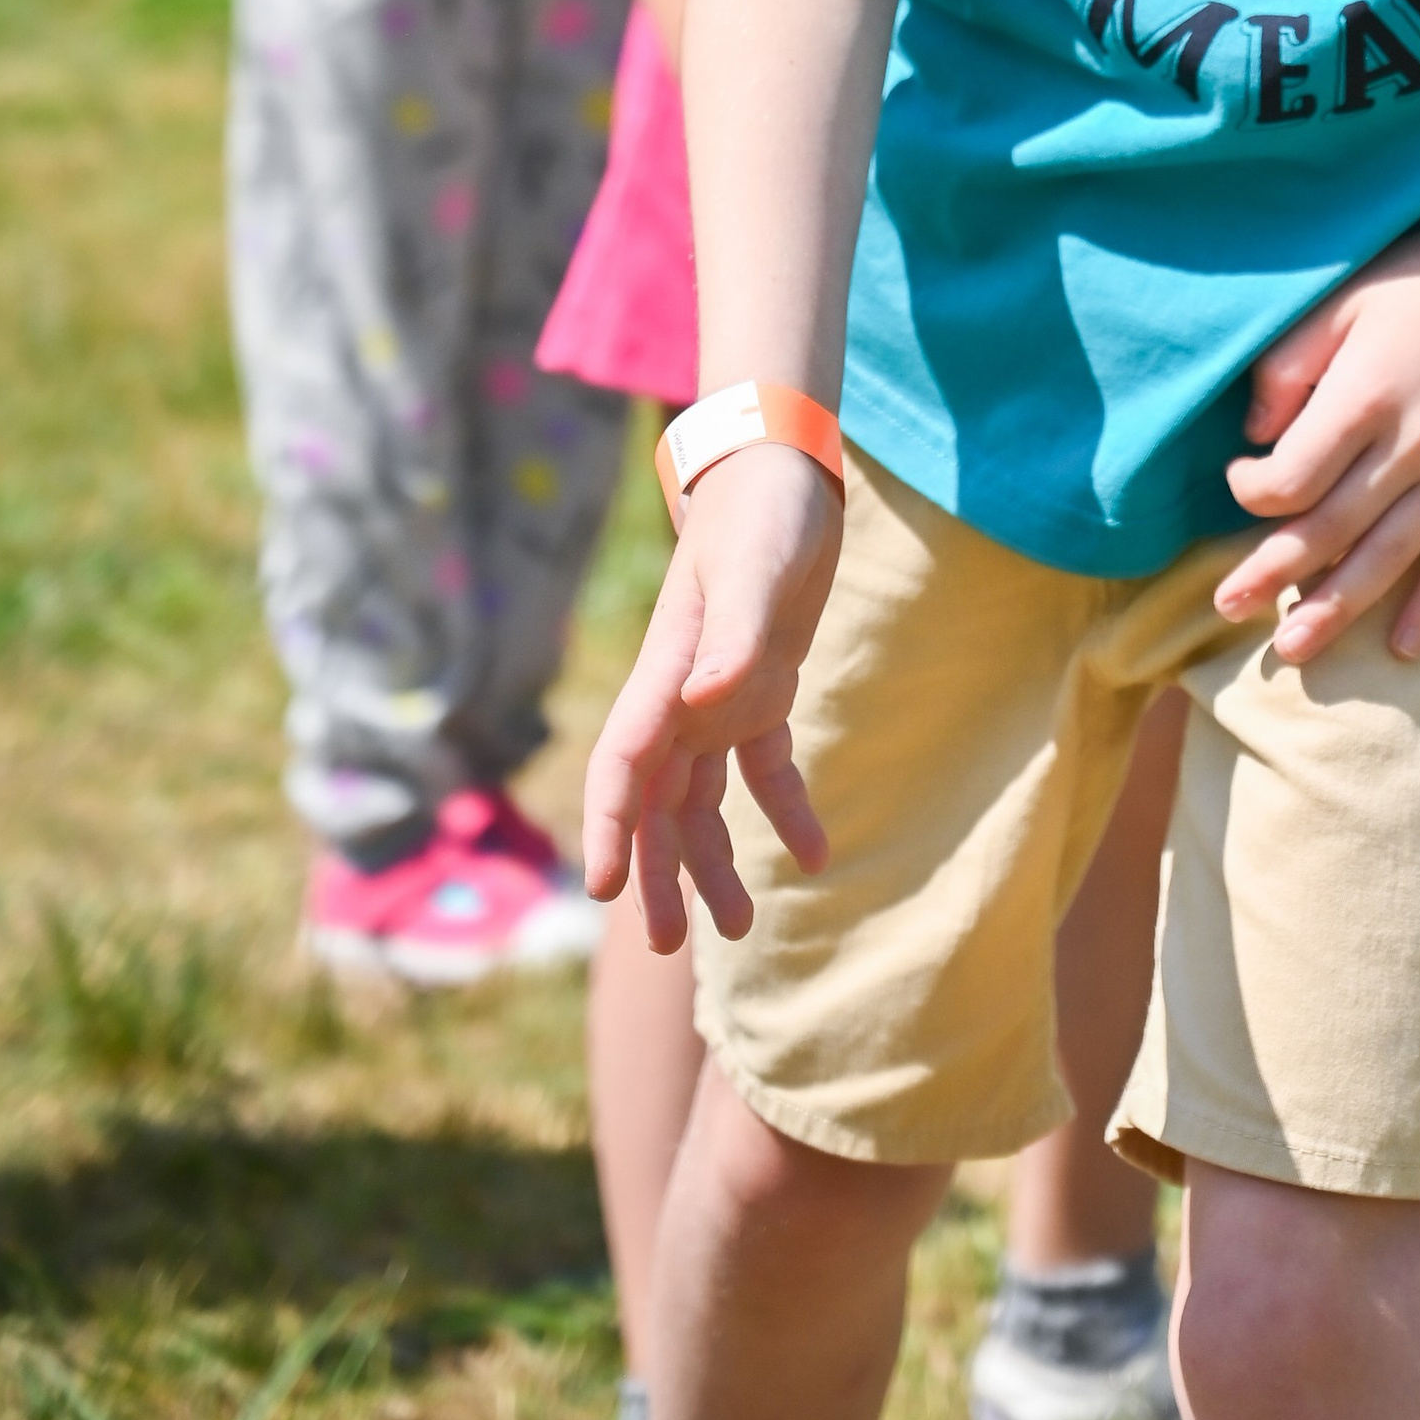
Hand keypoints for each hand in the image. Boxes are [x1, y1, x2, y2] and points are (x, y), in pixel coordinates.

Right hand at [581, 444, 839, 950]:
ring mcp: (719, 696)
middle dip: (655, 872)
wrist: (784, 474)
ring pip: (700, 801)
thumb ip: (734, 632)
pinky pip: (764, 770)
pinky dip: (784, 812)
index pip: (623, 764)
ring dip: (712, 862)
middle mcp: (682, 695)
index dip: (609, 826)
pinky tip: (817, 855)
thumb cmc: (763, 512)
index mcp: (668, 671)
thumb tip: (710, 703)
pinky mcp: (762, 688)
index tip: (602, 890)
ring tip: (737, 927)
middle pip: (654, 802)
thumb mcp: (757, 567)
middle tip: (666, 945)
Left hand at [1214, 223, 1419, 668]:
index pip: (1291, 478)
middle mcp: (1414, 443)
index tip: (1240, 480)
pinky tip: (1403, 647)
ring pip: (1390, 557)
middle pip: (1331, 530)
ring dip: (1337, 608)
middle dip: (1271, 572)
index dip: (1253, 491)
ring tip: (1292, 652)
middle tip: (1224, 607)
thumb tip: (1256, 435)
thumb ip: (1290, 364)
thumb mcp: (1346, 299)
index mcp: (1366, 396)